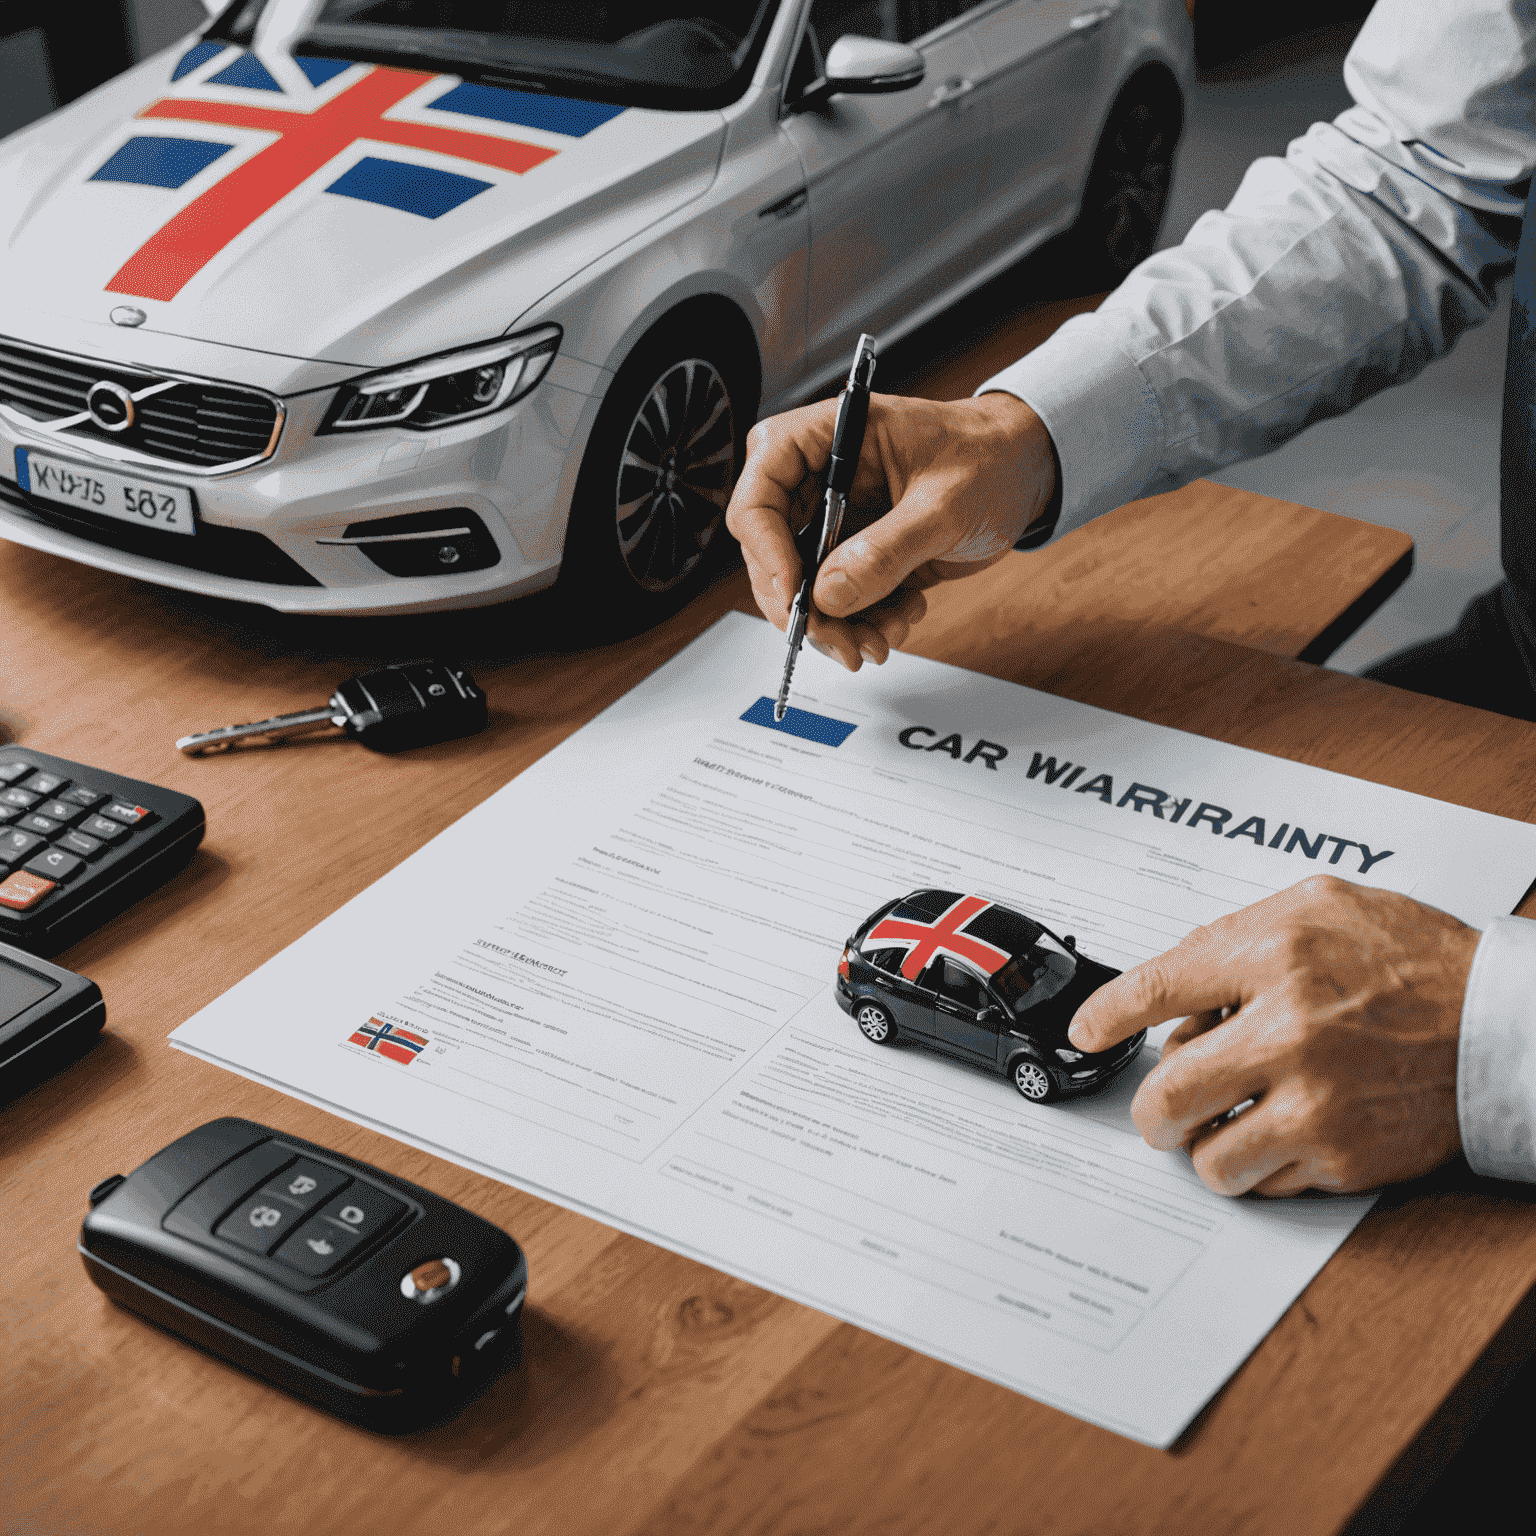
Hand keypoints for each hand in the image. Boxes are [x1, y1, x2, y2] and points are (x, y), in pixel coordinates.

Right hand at [725, 391, 1056, 669]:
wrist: (1023, 472)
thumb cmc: (989, 457)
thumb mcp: (944, 504)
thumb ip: (886, 550)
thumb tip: (830, 595)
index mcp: (826, 437)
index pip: (760, 495)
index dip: (766, 549)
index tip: (795, 595)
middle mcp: (818, 480)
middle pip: (771, 554)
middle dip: (805, 607)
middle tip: (841, 643)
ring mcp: (833, 520)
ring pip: (802, 588)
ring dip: (838, 626)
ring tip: (882, 638)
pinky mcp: (854, 554)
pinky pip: (838, 601)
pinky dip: (864, 622)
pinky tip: (902, 614)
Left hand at [1067, 876, 1480, 1196]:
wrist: (1504, 1025)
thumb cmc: (1412, 961)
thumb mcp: (1318, 908)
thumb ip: (1235, 934)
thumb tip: (1170, 979)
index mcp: (1276, 957)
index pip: (1157, 988)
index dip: (1108, 1014)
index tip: (1087, 1031)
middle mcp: (1290, 1033)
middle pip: (1167, 1095)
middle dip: (1149, 1109)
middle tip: (1157, 1107)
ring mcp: (1318, 1103)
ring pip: (1208, 1157)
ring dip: (1201, 1144)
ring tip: (1217, 1124)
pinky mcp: (1346, 1156)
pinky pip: (1266, 1181)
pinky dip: (1257, 1163)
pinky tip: (1274, 1132)